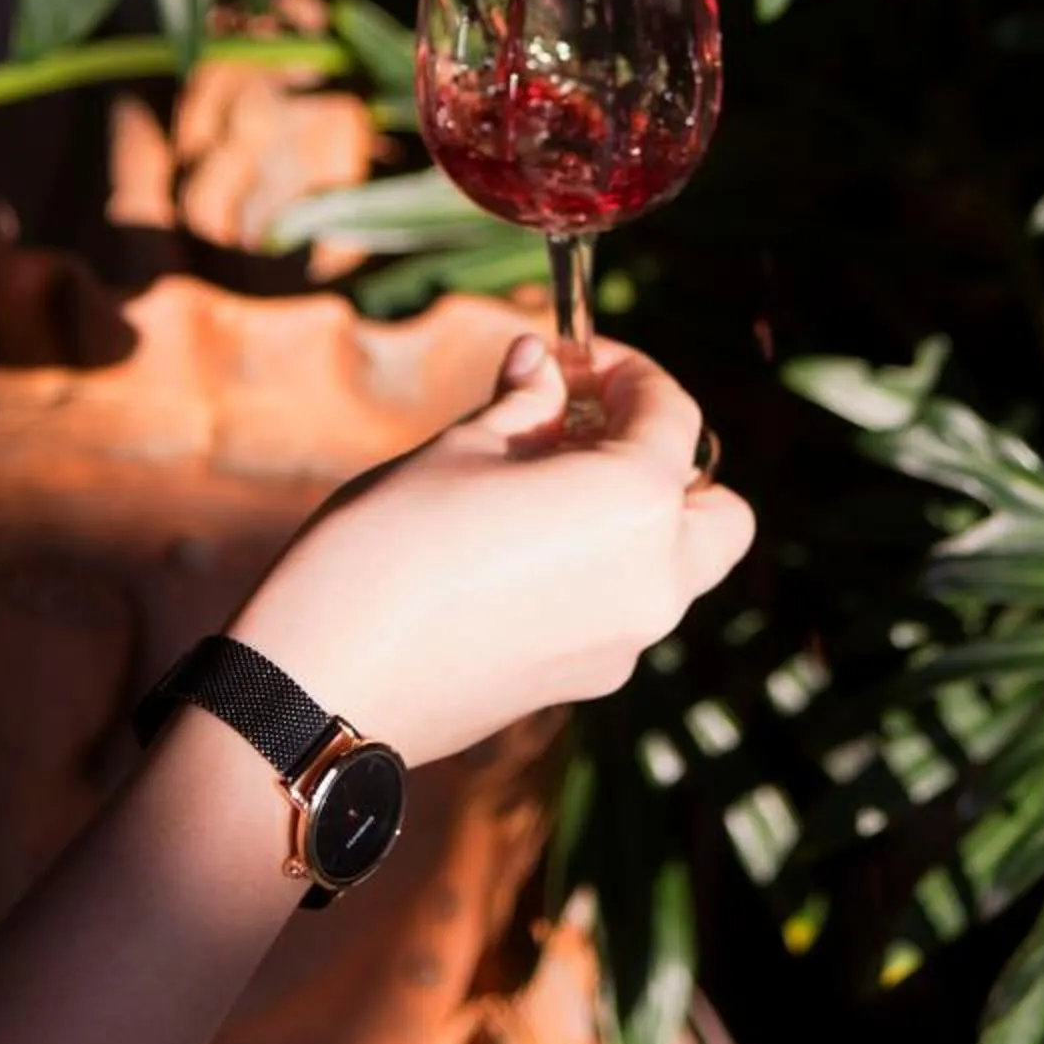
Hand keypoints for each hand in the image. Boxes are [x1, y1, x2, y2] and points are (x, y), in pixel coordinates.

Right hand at [230, 334, 752, 763]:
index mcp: (638, 503)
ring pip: (679, 567)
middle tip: (583, 431)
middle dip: (668, 461)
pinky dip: (606, 570)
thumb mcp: (460, 449)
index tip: (570, 359)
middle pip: (717, 509)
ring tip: (542, 484)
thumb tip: (542, 365)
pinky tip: (521, 549)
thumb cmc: (390, 547)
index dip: (624, 371)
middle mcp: (656, 579)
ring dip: (640, 519)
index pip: (674, 413)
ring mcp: (625, 642)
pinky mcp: (584, 684)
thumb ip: (523, 406)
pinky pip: (628, 611)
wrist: (326, 683)